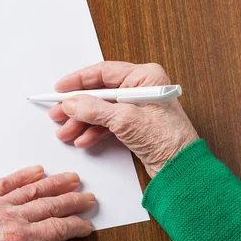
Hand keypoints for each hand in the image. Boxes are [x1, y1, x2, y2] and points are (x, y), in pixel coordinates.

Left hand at [0, 166, 94, 240]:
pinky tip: (37, 170)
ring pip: (33, 189)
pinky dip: (23, 175)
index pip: (57, 229)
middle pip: (50, 205)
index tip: (87, 226)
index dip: (76, 226)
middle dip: (73, 201)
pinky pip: (7, 182)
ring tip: (72, 178)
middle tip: (89, 198)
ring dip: (55, 183)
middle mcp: (9, 217)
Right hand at [49, 61, 197, 177]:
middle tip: (58, 113)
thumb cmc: (168, 139)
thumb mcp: (124, 120)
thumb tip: (71, 103)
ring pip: (101, 110)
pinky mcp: (136, 125)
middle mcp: (141, 88)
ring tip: (66, 132)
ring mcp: (138, 107)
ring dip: (82, 121)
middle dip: (77, 106)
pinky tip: (83, 139)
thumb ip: (94, 109)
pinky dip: (94, 131)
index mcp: (144, 77)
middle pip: (99, 93)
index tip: (60, 89)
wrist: (182, 168)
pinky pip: (108, 123)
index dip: (78, 80)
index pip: (104, 72)